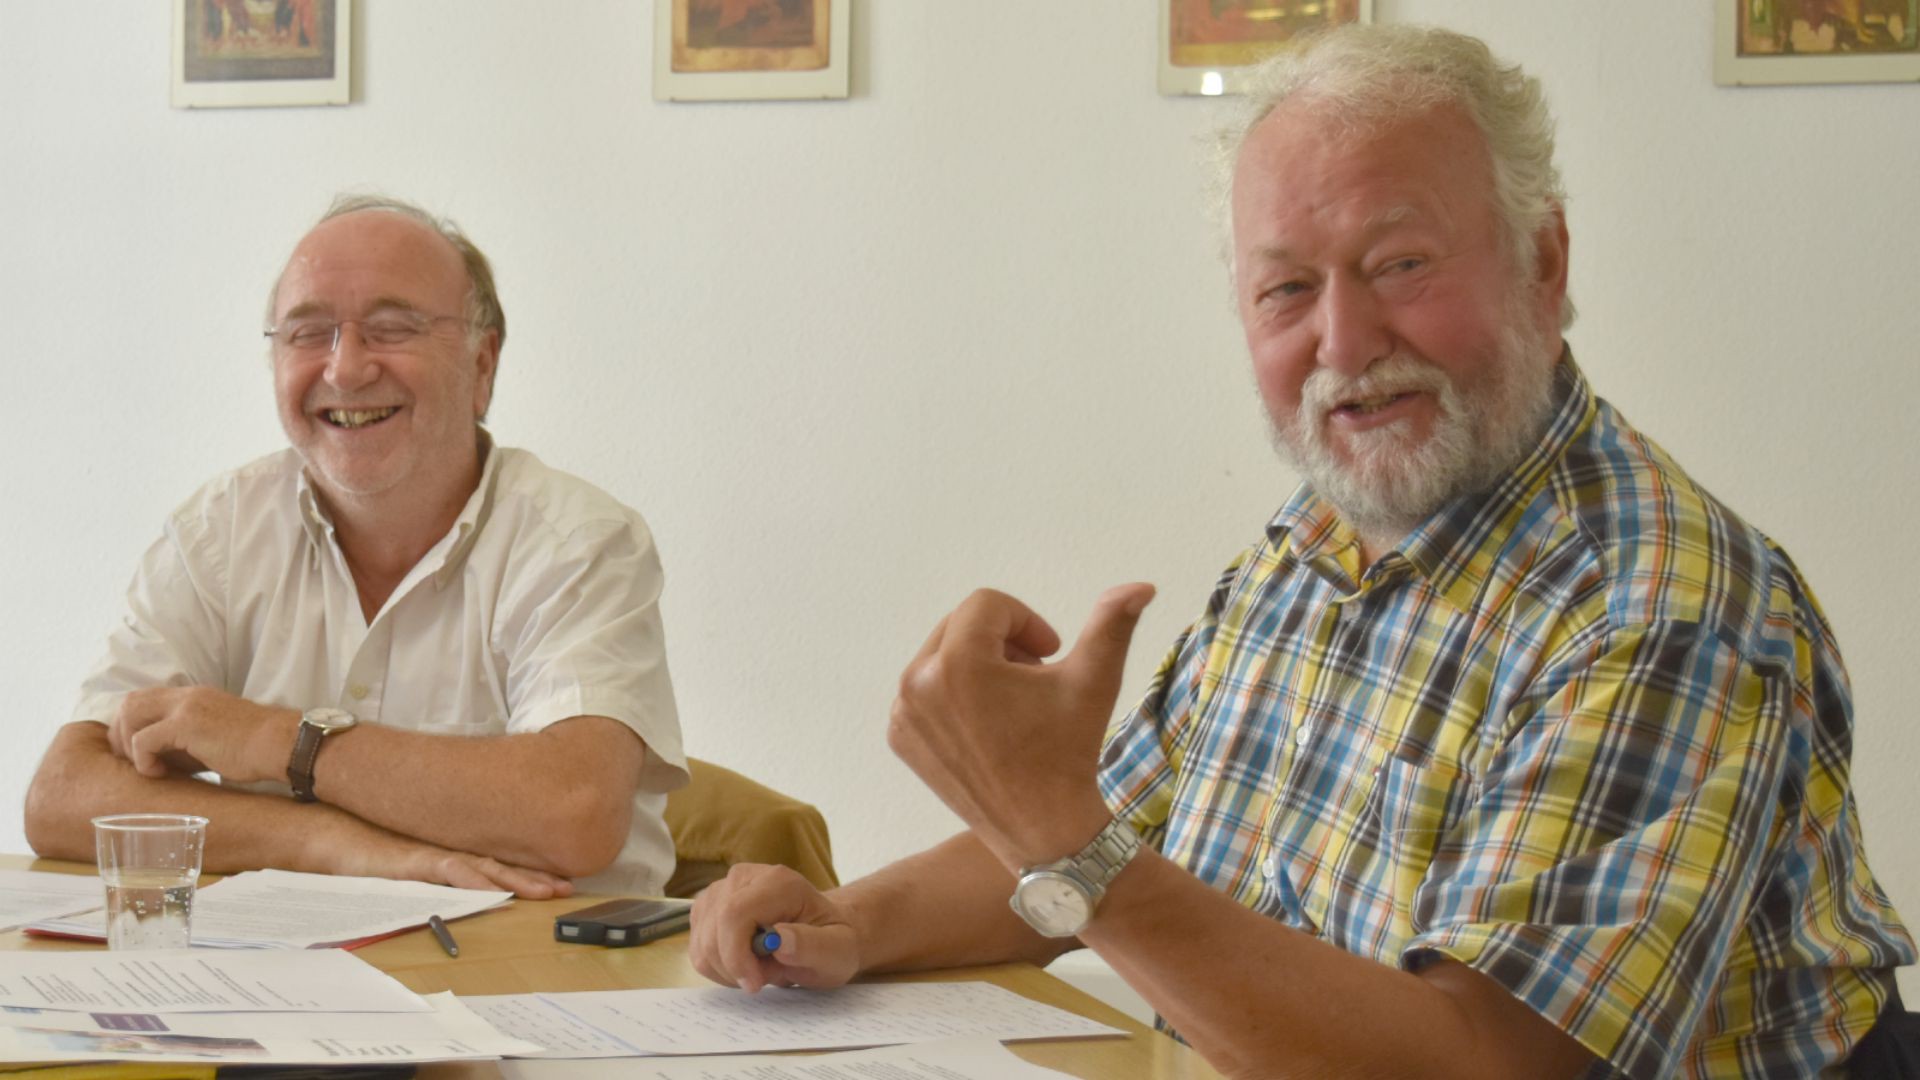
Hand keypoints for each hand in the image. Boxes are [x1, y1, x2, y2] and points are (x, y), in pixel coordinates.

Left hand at [107, 687, 297, 782]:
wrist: (283, 746)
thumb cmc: (256, 751)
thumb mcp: (215, 739)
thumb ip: (187, 742)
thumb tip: (160, 760)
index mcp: (195, 697)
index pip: (146, 699)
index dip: (132, 725)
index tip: (137, 753)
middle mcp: (187, 695)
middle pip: (130, 701)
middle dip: (120, 733)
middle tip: (130, 761)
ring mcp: (186, 707)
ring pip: (130, 713)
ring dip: (127, 743)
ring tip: (143, 767)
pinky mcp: (186, 725)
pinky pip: (143, 739)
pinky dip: (142, 759)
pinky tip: (158, 774)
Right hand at [327, 826, 574, 899]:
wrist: (325, 834)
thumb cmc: (362, 849)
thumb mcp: (407, 866)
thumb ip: (434, 874)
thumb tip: (463, 887)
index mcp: (449, 853)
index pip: (498, 864)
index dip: (530, 873)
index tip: (561, 882)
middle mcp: (446, 851)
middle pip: (499, 866)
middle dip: (535, 878)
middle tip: (568, 887)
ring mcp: (431, 855)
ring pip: (482, 868)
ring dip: (514, 880)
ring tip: (545, 890)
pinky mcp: (410, 862)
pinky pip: (447, 871)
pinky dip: (471, 882)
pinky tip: (493, 890)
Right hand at [689, 863, 859, 992]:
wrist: (821, 932)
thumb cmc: (831, 941)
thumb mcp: (836, 951)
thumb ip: (811, 945)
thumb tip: (779, 940)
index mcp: (779, 882)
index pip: (734, 914)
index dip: (736, 955)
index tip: (755, 983)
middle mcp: (745, 877)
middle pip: (713, 929)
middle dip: (733, 966)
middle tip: (764, 978)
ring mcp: (722, 889)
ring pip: (701, 941)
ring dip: (725, 968)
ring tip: (759, 968)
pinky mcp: (708, 906)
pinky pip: (696, 946)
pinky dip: (716, 965)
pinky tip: (743, 964)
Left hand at [888, 584, 1154, 871]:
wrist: (1043, 830)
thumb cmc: (1069, 752)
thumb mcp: (1093, 681)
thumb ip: (1112, 624)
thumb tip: (1140, 585)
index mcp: (957, 663)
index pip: (988, 605)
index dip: (1027, 623)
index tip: (1051, 656)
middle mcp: (916, 683)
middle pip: (961, 625)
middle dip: (1002, 641)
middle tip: (1034, 679)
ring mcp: (903, 713)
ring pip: (942, 654)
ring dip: (979, 665)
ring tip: (1013, 703)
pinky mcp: (900, 737)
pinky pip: (925, 689)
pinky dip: (955, 694)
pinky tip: (988, 725)